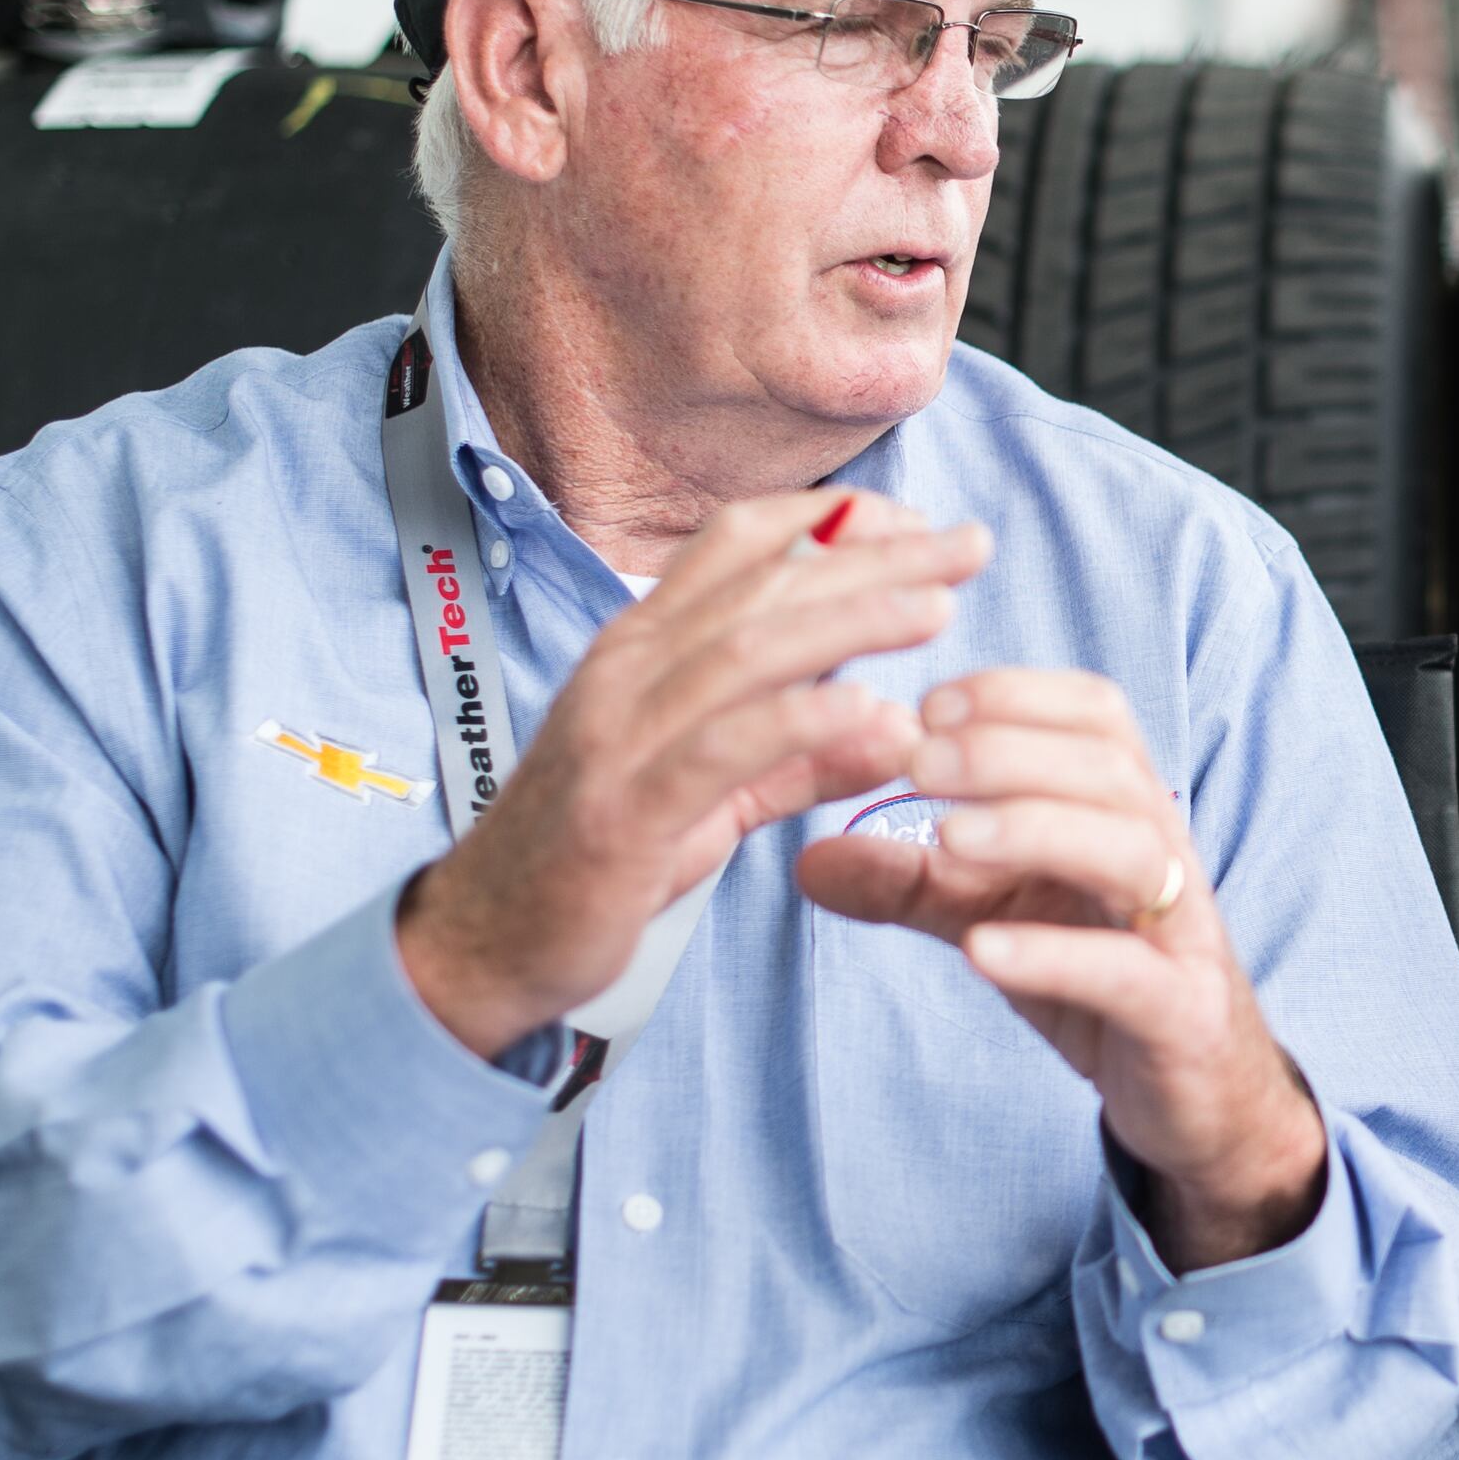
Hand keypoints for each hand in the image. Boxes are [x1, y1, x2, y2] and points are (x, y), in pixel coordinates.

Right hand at [396, 491, 991, 1056]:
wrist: (488, 940)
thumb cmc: (603, 857)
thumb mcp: (716, 795)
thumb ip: (802, 757)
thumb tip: (896, 726)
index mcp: (642, 649)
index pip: (735, 544)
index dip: (828, 521)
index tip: (916, 519)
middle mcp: (628, 671)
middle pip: (764, 585)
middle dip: (874, 558)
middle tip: (970, 544)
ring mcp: (621, 735)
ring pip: (748, 650)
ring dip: (851, 620)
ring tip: (938, 608)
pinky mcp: (627, 808)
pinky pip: (721, 748)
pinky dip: (798, 719)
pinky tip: (867, 707)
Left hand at [791, 669, 1328, 1271]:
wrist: (1200, 1094)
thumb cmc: (1101, 981)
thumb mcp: (995, 918)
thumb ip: (911, 886)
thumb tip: (809, 858)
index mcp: (1127, 813)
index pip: (1096, 715)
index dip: (1016, 695)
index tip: (928, 706)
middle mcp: (1164, 855)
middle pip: (1110, 768)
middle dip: (1010, 750)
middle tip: (919, 760)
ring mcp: (1179, 934)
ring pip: (1129, 851)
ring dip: (1034, 829)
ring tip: (946, 839)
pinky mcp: (1179, 1014)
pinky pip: (1126, 972)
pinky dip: (1053, 954)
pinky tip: (980, 950)